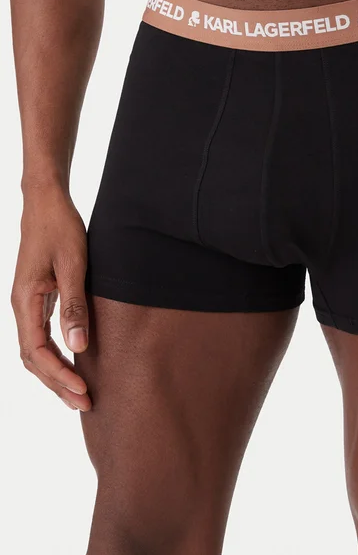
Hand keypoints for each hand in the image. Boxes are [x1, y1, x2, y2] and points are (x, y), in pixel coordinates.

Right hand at [11, 187, 91, 411]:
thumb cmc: (60, 229)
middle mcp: (21, 307)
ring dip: (55, 373)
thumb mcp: (73, 266)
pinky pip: (40, 337)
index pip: (38, 352)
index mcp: (25, 301)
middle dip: (57, 383)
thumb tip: (78, 346)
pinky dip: (55, 356)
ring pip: (35, 351)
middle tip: (85, 403)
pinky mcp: (37, 299)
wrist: (46, 203)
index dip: (59, 375)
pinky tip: (73, 363)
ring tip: (79, 393)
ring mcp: (27, 304)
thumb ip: (75, 306)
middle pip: (33, 359)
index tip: (82, 390)